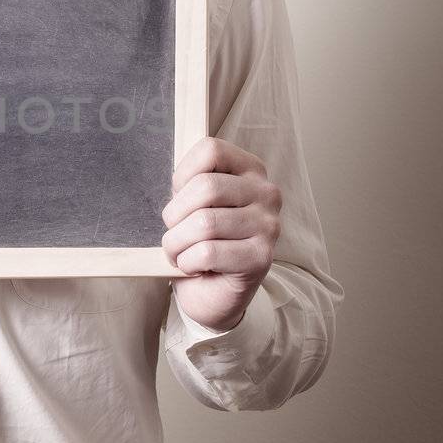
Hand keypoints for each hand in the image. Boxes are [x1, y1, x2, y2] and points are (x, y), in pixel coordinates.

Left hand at [161, 136, 281, 332]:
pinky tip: (193, 266)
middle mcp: (267, 193)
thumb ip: (190, 183)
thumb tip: (174, 179)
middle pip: (206, 187)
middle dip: (175, 214)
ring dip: (177, 243)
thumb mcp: (194, 204)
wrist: (214, 293)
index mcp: (250, 170)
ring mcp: (268, 226)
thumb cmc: (201, 241)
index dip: (183, 175)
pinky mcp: (261, 258)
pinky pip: (207, 252)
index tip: (179, 198)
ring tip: (180, 252)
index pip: (211, 149)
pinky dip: (187, 262)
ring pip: (204, 223)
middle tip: (174, 232)